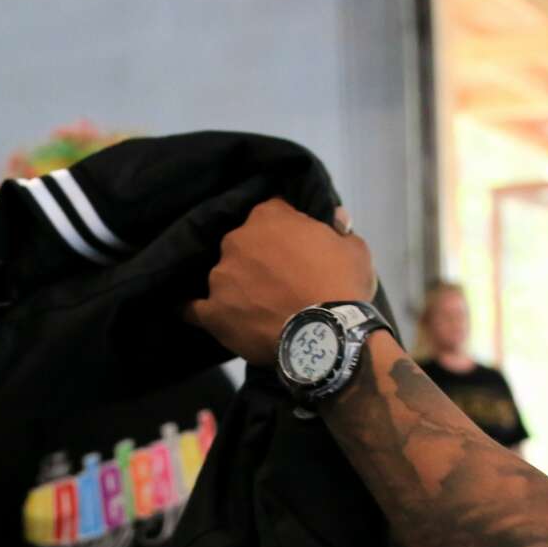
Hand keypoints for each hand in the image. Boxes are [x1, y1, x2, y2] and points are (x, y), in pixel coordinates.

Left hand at [185, 199, 375, 363]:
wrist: (326, 333)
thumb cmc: (342, 284)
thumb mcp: (354, 249)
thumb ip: (339, 230)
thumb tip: (336, 218)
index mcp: (269, 217)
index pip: (271, 213)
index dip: (283, 232)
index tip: (293, 248)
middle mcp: (237, 239)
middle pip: (243, 243)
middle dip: (256, 257)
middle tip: (277, 280)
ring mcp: (221, 276)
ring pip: (223, 275)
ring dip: (235, 285)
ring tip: (254, 307)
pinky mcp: (212, 311)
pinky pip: (193, 309)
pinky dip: (195, 310)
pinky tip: (194, 312)